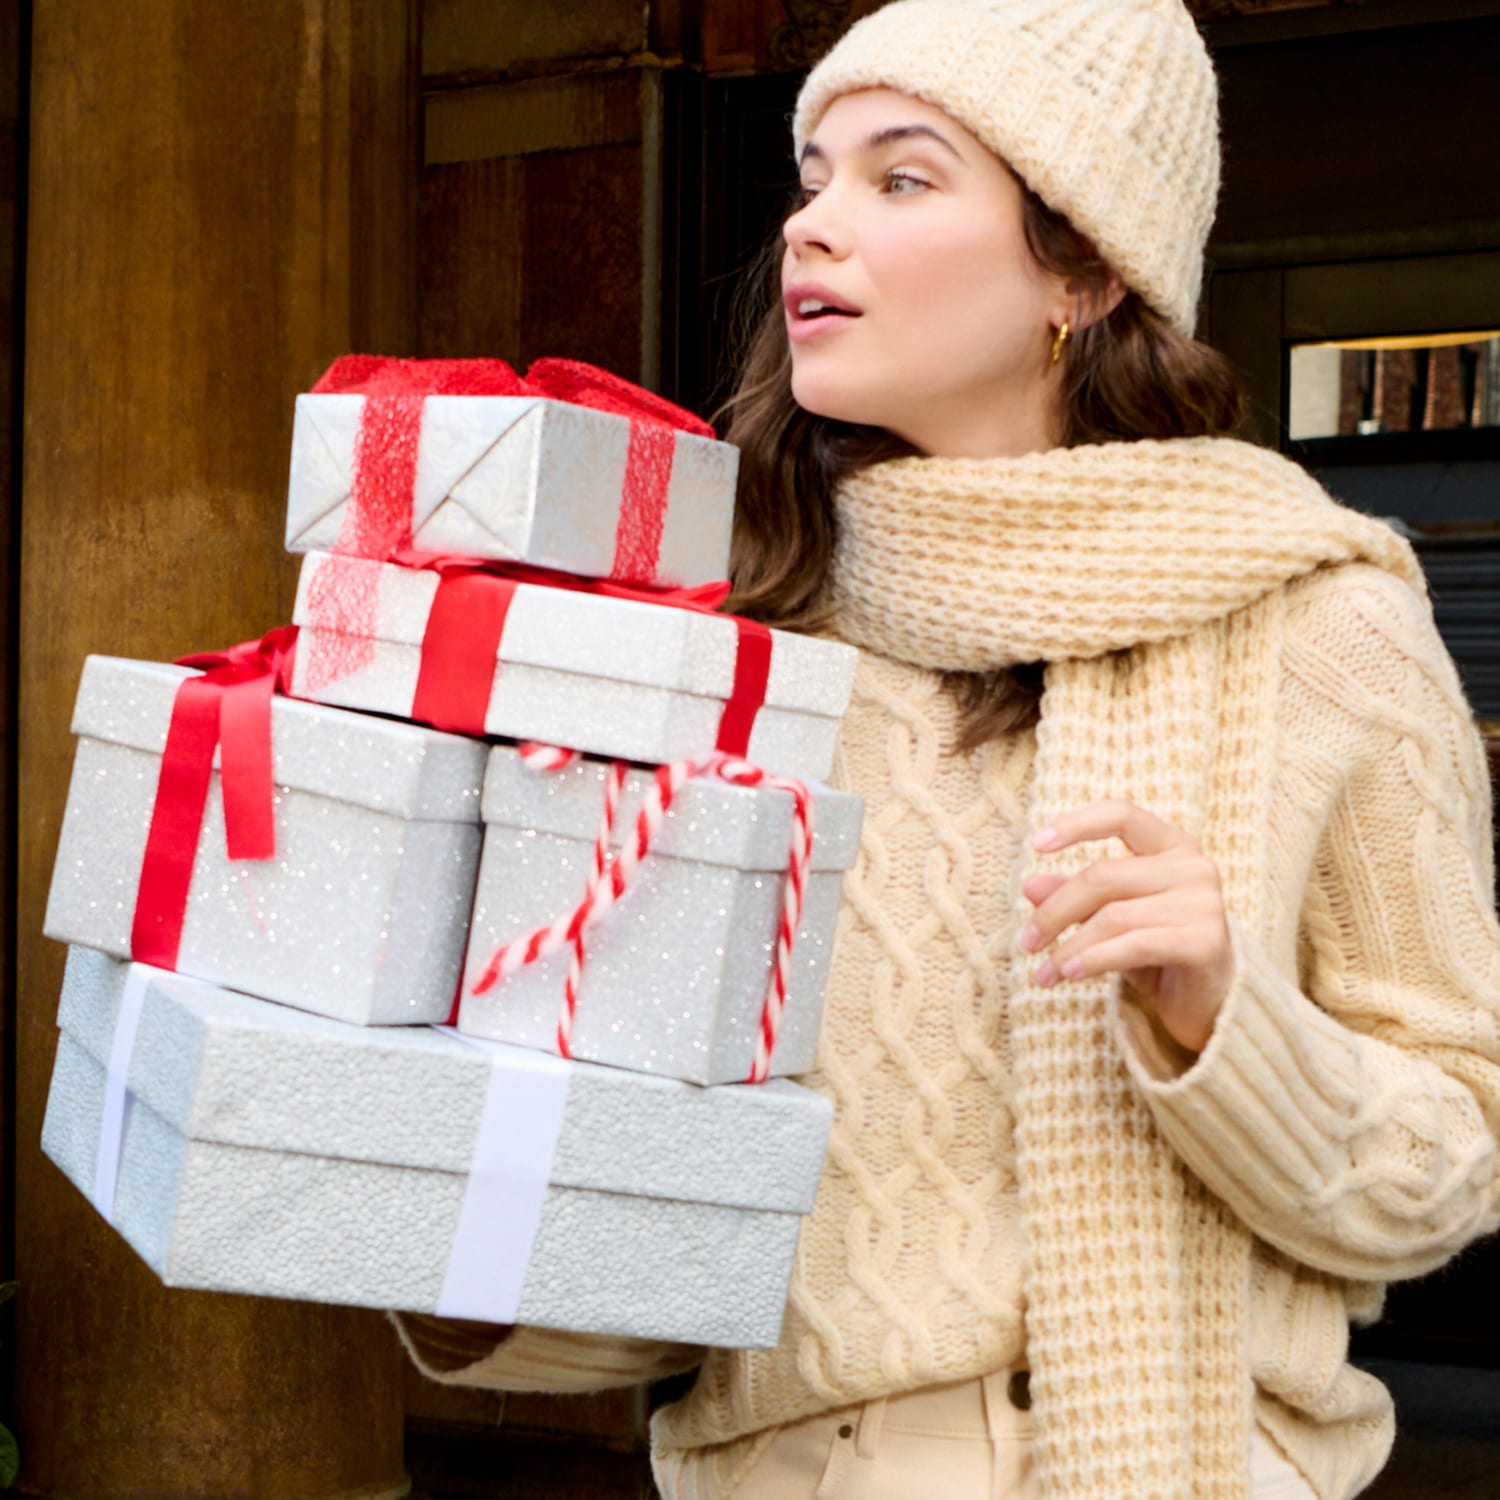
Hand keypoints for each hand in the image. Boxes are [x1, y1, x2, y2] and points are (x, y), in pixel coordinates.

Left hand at [1020, 798, 1232, 1054]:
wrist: (1213, 1002)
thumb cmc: (1159, 951)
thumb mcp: (1112, 918)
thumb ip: (1077, 897)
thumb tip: (1030, 886)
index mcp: (1173, 846)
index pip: (1121, 815)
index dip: (1076, 823)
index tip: (1034, 844)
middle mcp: (1193, 867)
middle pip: (1103, 875)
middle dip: (1055, 911)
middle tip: (1027, 943)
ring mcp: (1204, 903)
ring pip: (1113, 916)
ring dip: (1069, 948)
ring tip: (1043, 973)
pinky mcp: (1206, 942)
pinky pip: (1134, 945)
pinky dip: (1093, 960)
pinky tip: (1069, 974)